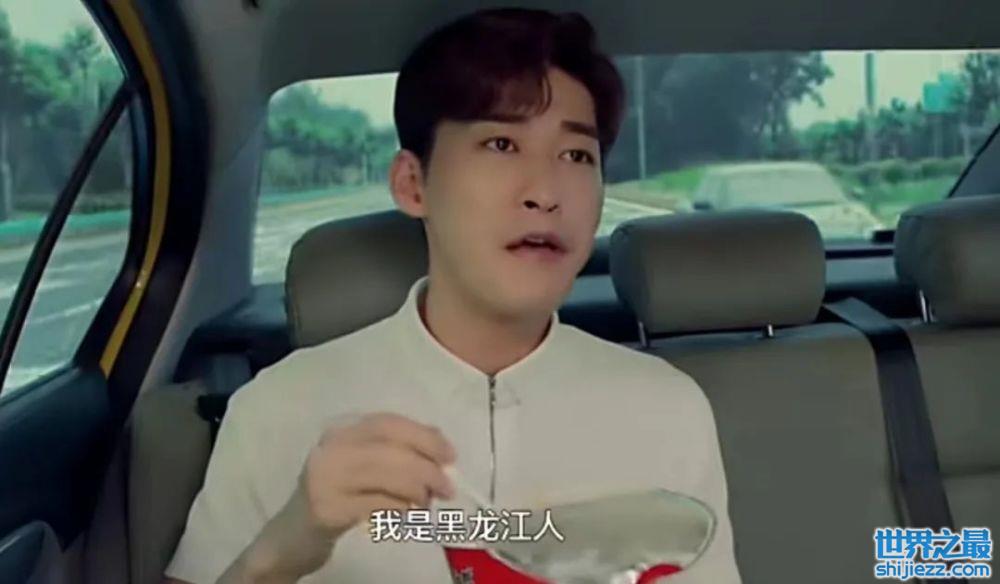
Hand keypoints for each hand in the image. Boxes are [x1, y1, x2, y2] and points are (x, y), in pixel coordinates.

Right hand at [297, 412, 456, 539]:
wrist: (293, 534)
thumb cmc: (337, 495)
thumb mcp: (361, 466)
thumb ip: (393, 450)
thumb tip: (438, 442)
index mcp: (341, 432)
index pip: (388, 423)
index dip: (424, 436)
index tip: (450, 455)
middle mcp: (331, 449)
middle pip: (390, 449)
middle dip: (427, 467)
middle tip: (447, 488)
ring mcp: (326, 478)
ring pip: (386, 475)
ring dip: (417, 490)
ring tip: (426, 504)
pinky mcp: (327, 508)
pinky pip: (376, 504)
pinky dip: (400, 508)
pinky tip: (407, 514)